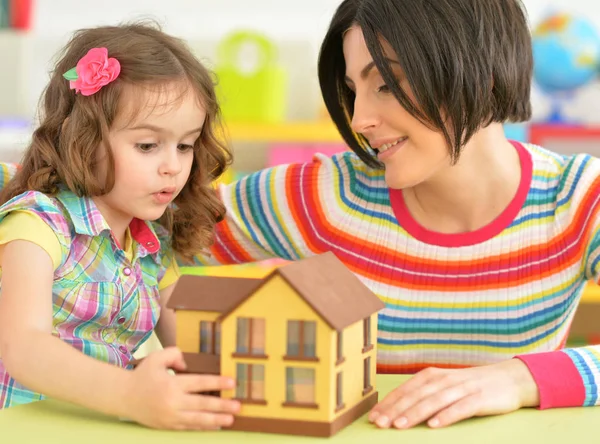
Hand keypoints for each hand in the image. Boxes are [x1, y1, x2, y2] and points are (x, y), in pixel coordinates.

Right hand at [123, 347, 240, 429]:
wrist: (123, 397)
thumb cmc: (143, 375)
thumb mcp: (157, 357)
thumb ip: (174, 354)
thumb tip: (187, 364)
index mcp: (172, 384)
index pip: (199, 383)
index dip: (217, 383)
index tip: (232, 383)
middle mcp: (172, 402)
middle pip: (202, 404)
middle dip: (222, 406)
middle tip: (238, 406)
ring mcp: (170, 416)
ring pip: (197, 420)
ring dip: (215, 420)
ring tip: (231, 419)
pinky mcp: (167, 426)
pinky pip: (188, 427)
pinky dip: (202, 427)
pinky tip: (214, 426)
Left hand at [369, 359, 539, 428]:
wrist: (508, 379)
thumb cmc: (469, 386)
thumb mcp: (443, 385)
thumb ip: (423, 394)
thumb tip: (397, 409)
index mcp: (432, 376)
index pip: (405, 390)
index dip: (389, 403)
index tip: (373, 416)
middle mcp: (444, 380)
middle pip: (416, 396)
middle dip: (396, 410)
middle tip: (380, 423)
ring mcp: (462, 388)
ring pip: (434, 401)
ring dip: (415, 413)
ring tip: (400, 425)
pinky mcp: (479, 399)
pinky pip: (460, 408)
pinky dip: (446, 416)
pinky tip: (434, 425)